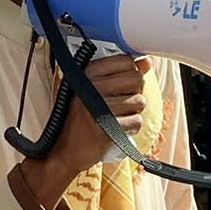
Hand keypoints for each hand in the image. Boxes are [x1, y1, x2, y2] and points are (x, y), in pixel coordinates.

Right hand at [57, 54, 149, 168]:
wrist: (64, 149)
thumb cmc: (79, 118)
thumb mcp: (94, 89)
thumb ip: (121, 73)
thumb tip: (146, 62)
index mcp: (87, 73)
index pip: (126, 60)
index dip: (131, 72)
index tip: (122, 83)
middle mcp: (92, 87)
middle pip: (136, 79)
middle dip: (135, 92)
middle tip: (120, 102)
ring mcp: (98, 108)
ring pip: (139, 101)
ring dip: (132, 112)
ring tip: (116, 116)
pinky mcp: (106, 128)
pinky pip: (136, 122)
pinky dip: (130, 128)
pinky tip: (117, 128)